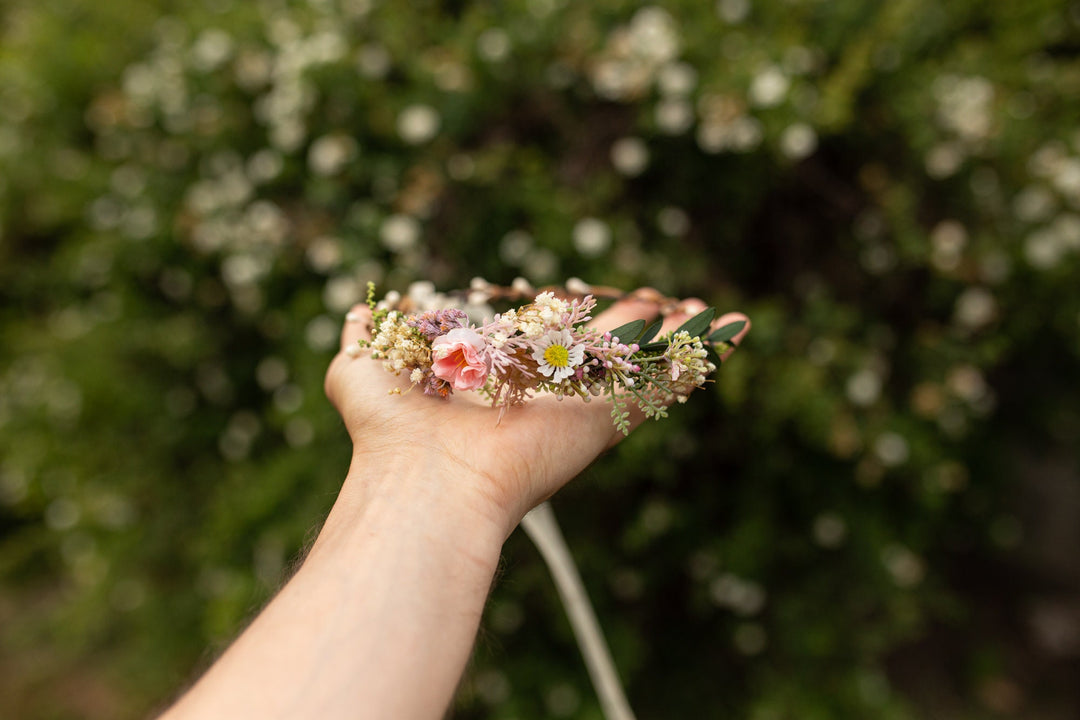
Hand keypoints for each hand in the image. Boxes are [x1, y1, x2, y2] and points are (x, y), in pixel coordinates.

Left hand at [323, 290, 749, 537]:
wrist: (424, 480)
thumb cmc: (388, 433)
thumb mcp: (360, 369)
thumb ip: (365, 335)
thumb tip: (360, 307)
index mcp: (497, 380)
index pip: (541, 343)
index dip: (563, 320)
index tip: (578, 297)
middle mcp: (542, 393)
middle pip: (596, 350)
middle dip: (625, 323)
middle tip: (650, 300)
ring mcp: (578, 404)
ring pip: (634, 360)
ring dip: (668, 333)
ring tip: (694, 309)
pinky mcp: (608, 414)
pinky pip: (663, 381)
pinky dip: (702, 354)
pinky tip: (733, 327)